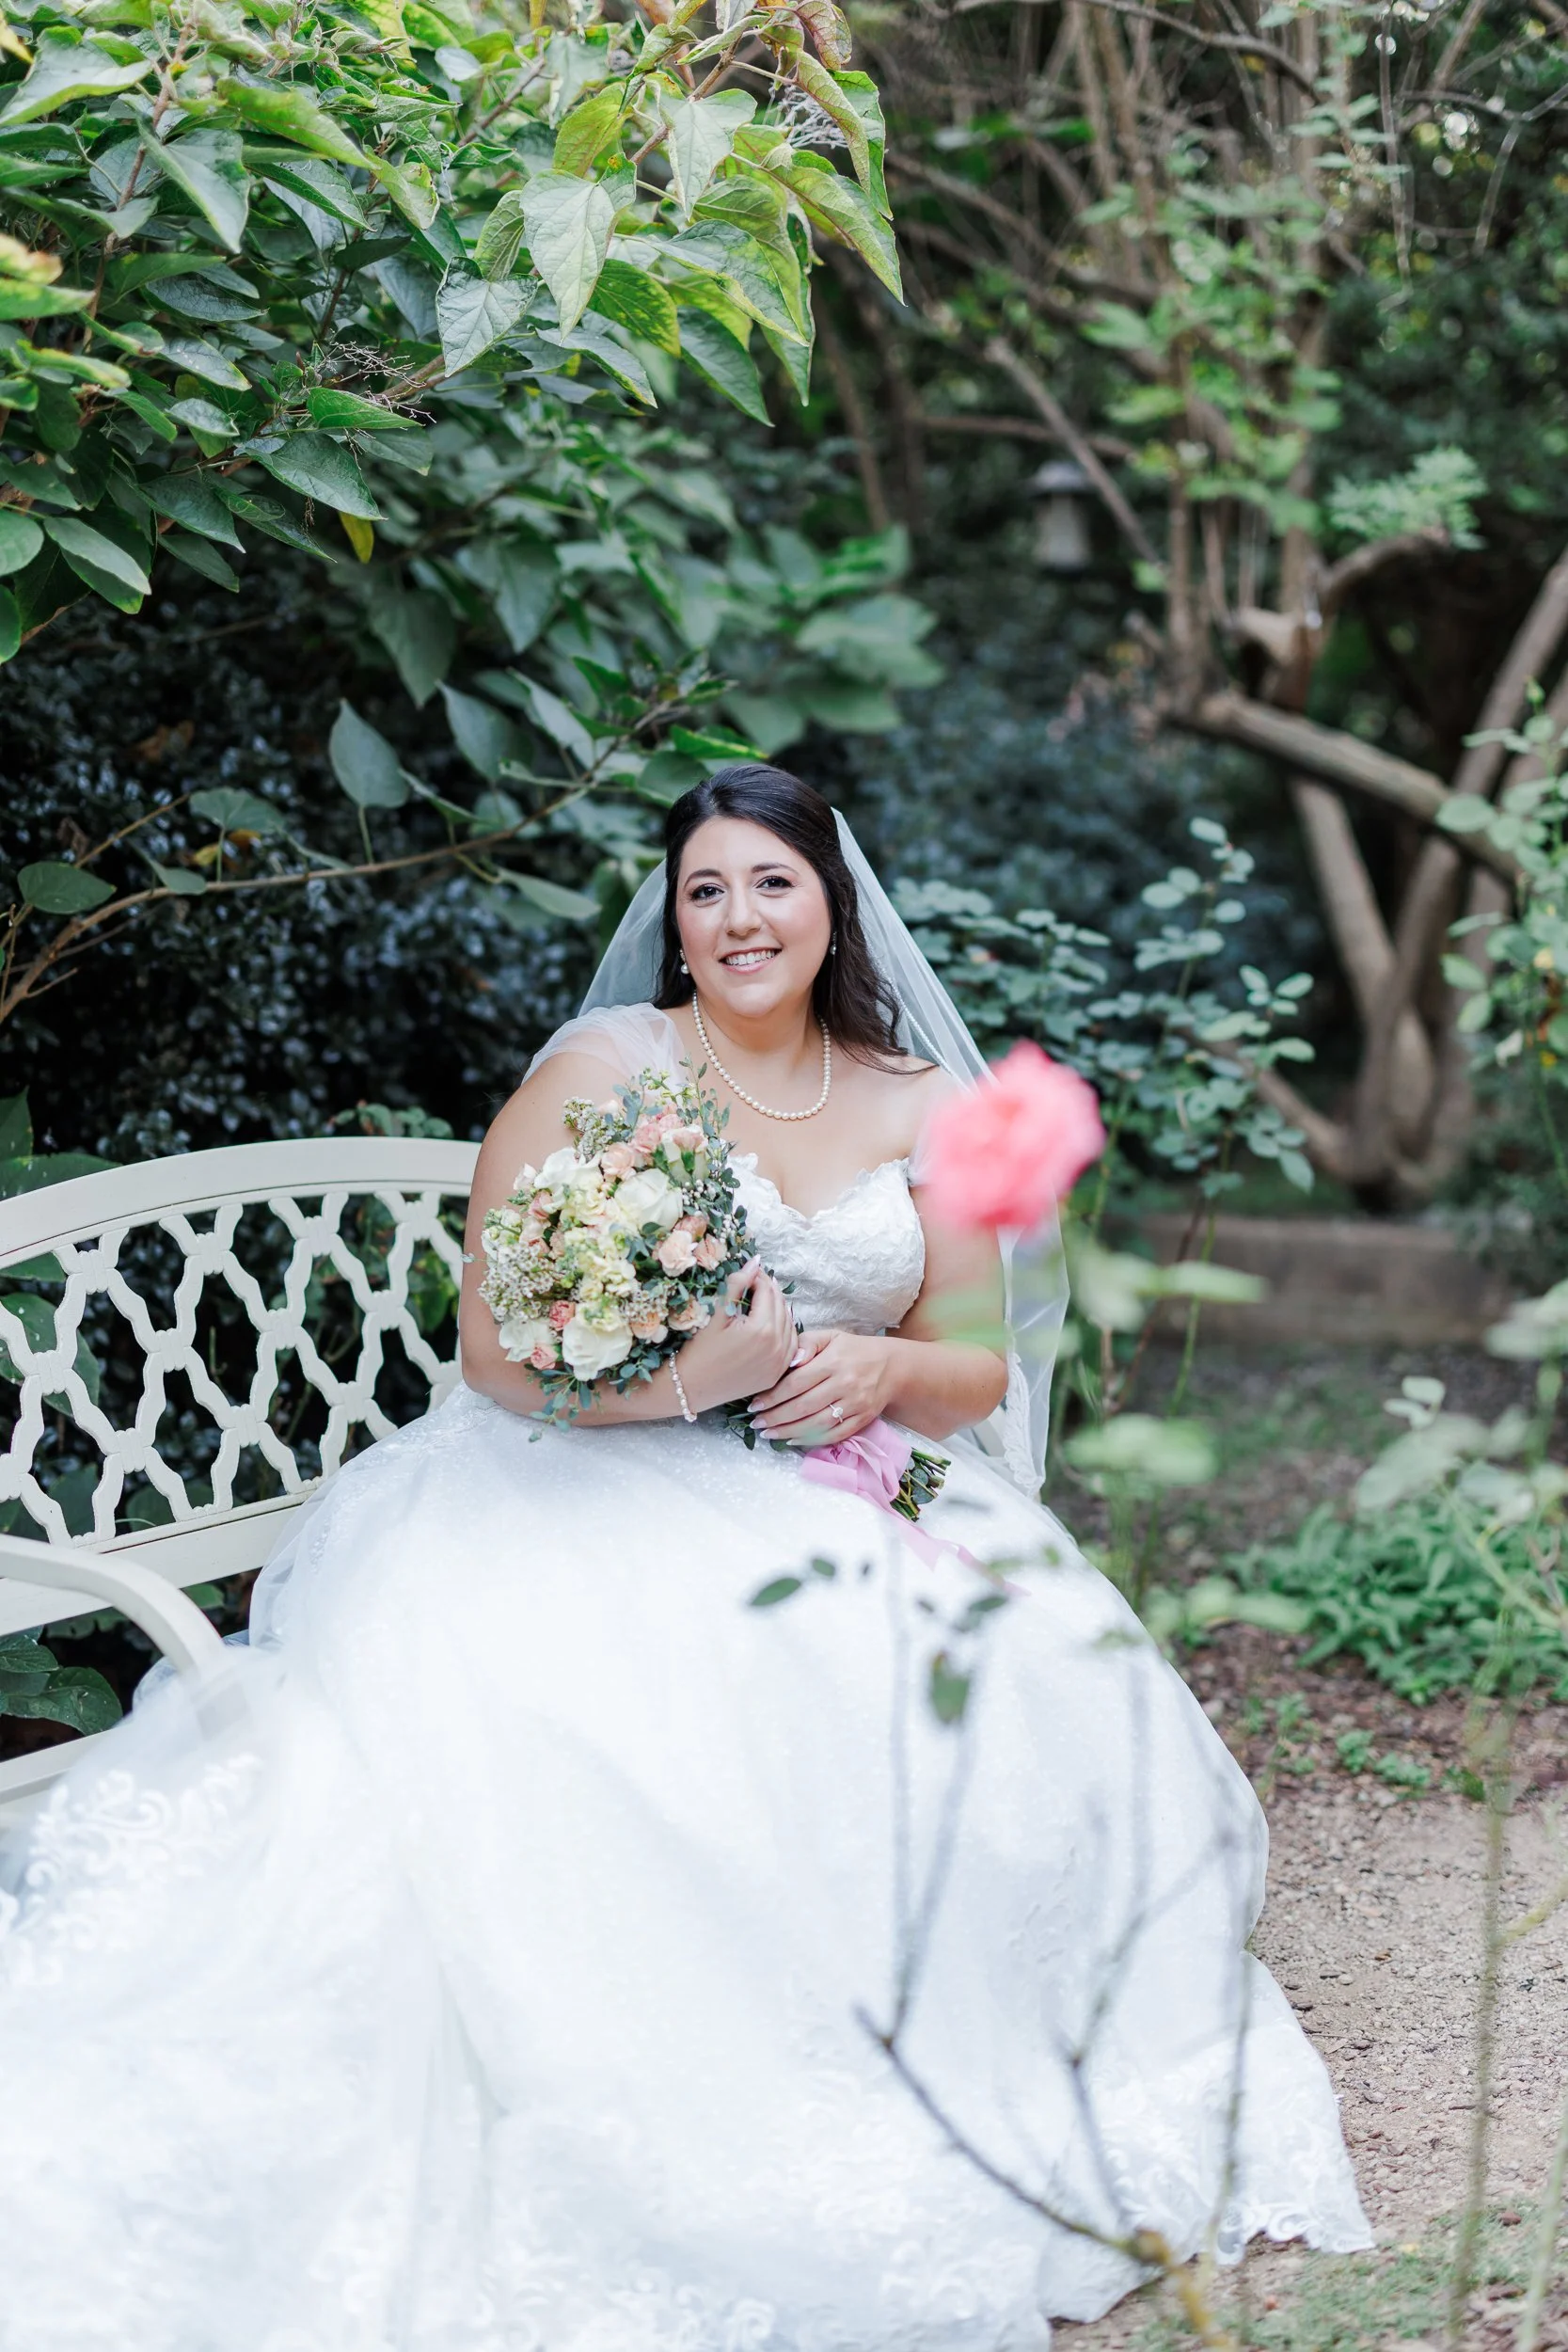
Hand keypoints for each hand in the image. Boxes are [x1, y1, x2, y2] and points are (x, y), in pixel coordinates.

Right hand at [674, 1259, 794, 1413]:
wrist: (690, 1388)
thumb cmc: (699, 1350)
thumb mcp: (717, 1314)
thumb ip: (737, 1285)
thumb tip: (754, 1262)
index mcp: (762, 1330)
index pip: (767, 1292)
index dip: (758, 1278)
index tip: (749, 1271)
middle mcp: (777, 1347)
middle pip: (781, 1306)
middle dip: (770, 1290)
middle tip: (757, 1281)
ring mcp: (779, 1363)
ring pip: (789, 1325)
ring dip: (780, 1308)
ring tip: (765, 1298)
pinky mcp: (776, 1374)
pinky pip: (791, 1346)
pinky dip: (785, 1330)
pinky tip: (774, 1322)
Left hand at [747, 1329, 891, 1445]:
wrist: (892, 1366)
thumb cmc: (853, 1350)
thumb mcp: (830, 1337)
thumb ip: (806, 1343)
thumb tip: (789, 1360)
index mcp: (833, 1362)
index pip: (796, 1383)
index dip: (772, 1397)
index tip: (754, 1404)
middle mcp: (844, 1384)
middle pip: (803, 1406)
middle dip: (775, 1417)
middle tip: (756, 1423)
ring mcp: (855, 1404)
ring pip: (816, 1424)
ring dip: (789, 1432)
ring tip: (769, 1433)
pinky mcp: (862, 1419)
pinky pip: (835, 1434)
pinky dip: (812, 1440)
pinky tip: (793, 1440)